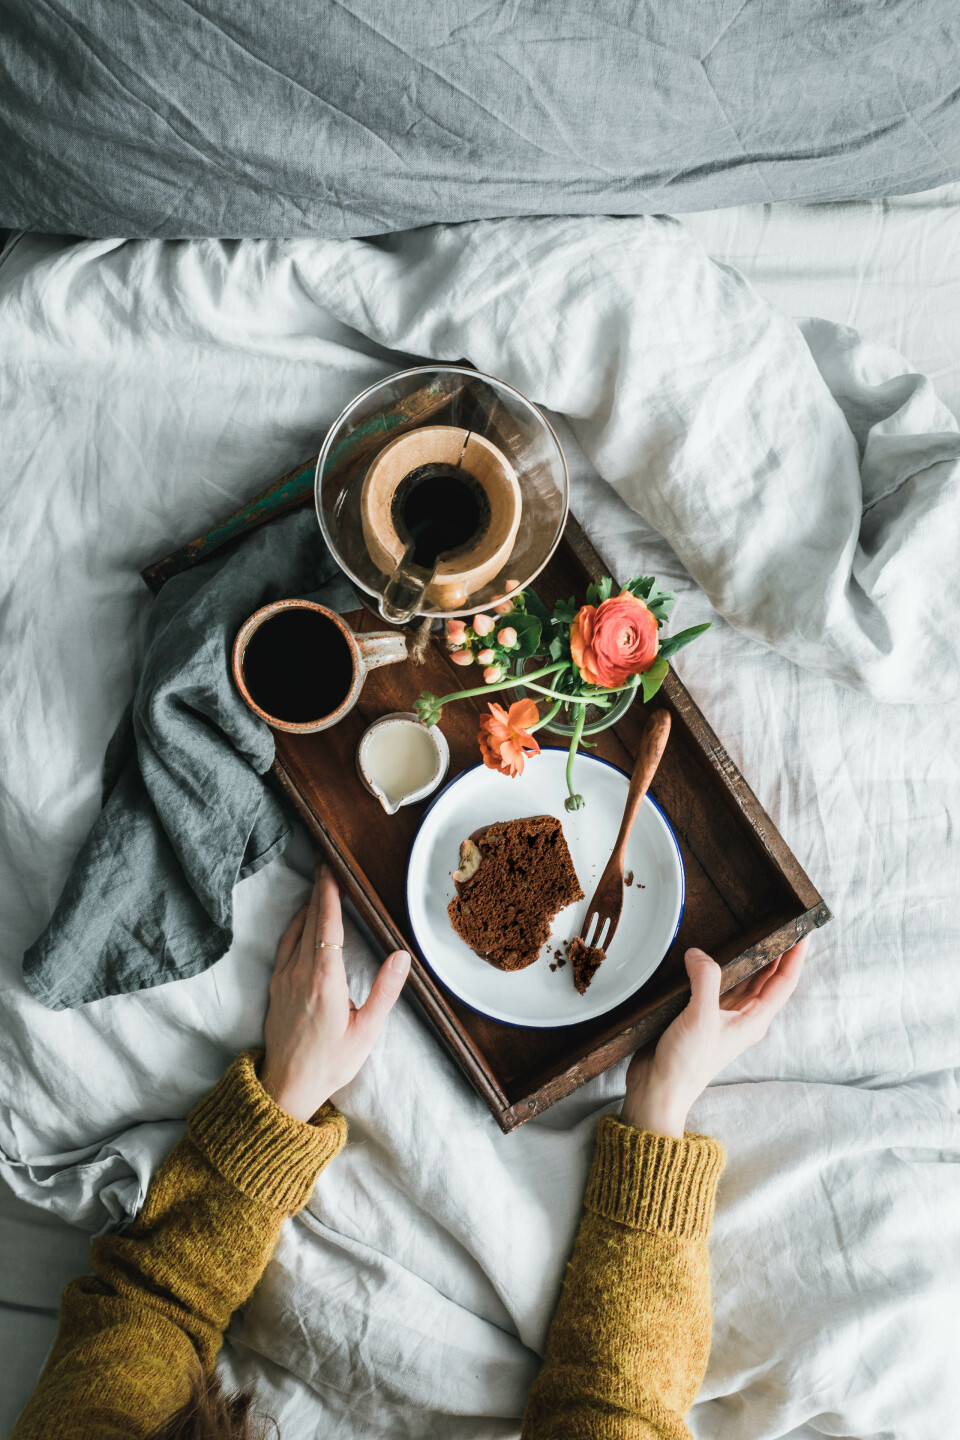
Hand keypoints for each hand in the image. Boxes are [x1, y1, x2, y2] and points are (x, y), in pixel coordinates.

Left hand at [259, 861, 411, 1120]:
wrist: (287, 1087)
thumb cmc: (331, 1063)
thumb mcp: (367, 1031)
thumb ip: (386, 991)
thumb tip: (402, 956)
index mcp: (324, 980)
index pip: (327, 924)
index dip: (330, 893)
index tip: (333, 868)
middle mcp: (299, 973)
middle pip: (309, 919)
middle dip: (319, 889)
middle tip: (327, 861)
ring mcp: (284, 978)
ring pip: (295, 929)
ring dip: (307, 904)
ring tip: (319, 884)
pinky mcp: (276, 986)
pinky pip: (285, 944)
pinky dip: (296, 924)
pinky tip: (302, 920)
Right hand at [620, 938, 808, 1137]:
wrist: (660, 1091)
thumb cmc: (687, 1064)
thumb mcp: (701, 1017)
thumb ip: (705, 979)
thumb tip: (699, 954)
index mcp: (754, 1019)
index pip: (784, 982)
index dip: (795, 956)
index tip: (804, 931)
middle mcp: (743, 1017)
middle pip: (767, 979)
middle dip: (776, 953)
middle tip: (780, 924)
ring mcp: (723, 1017)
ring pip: (744, 981)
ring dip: (750, 959)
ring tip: (753, 932)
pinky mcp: (702, 1016)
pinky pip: (718, 985)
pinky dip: (719, 968)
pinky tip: (710, 956)